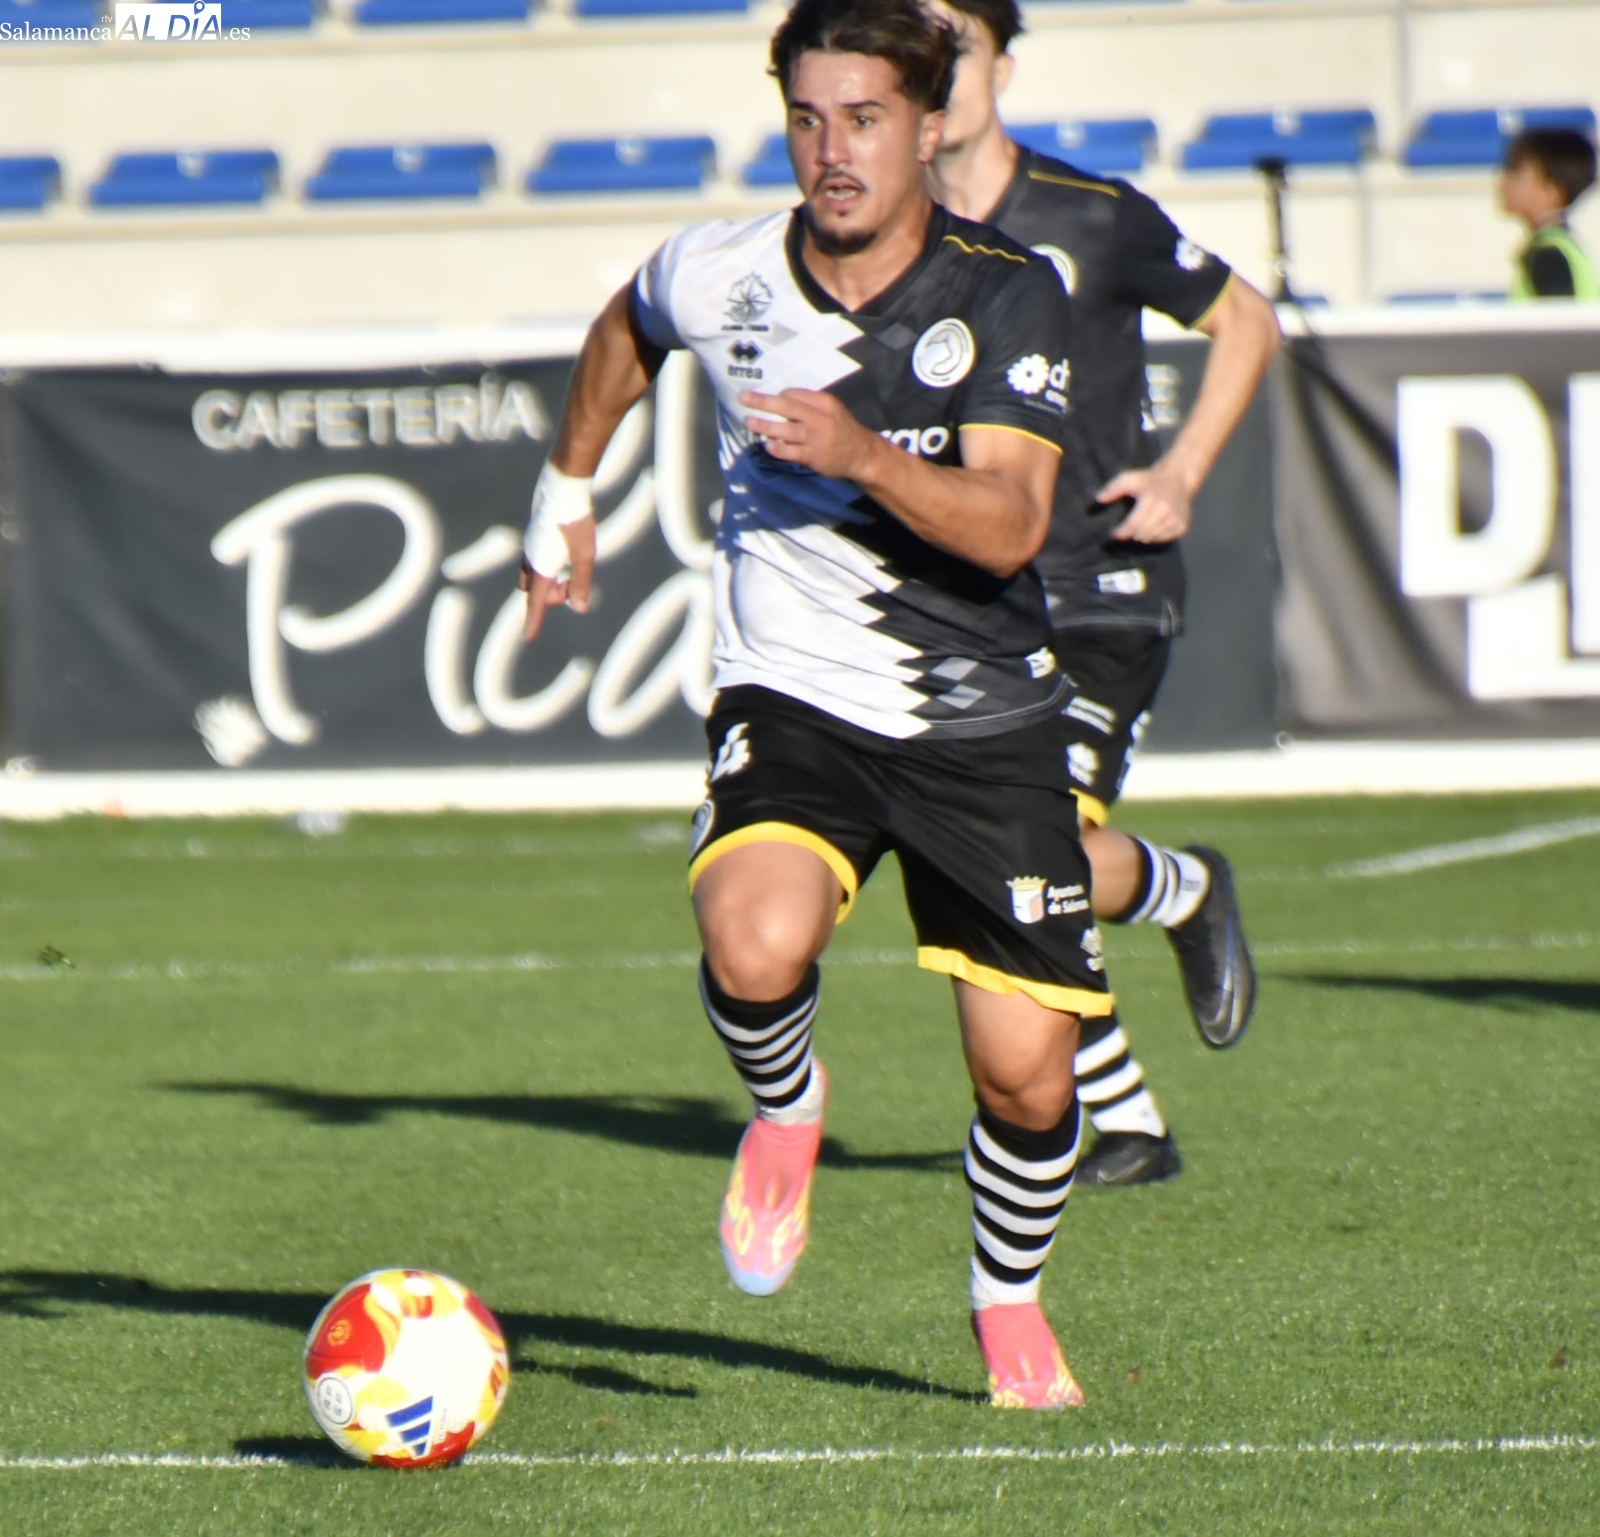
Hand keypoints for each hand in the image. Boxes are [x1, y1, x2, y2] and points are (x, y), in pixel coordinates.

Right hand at [519, 515, 595, 640]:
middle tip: (572, 584)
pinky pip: (533, 559)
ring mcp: (529, 545)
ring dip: (547, 581)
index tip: (528, 638)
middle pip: (533, 590)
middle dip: (550, 595)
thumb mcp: (585, 555)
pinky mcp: (533, 535)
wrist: (562, 486)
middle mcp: (530, 557)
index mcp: (541, 565)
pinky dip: (547, 566)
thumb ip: (581, 583)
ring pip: (531, 574)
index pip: (536, 600)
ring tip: (569, 569)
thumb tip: (579, 609)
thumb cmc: (576, 521)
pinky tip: (564, 553)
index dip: (534, 620)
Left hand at [740, 389, 875, 479]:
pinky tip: (768, 445)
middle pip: (786, 407)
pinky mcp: (812, 456)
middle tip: (742, 398)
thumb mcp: (831, 409)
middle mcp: (819, 418)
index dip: (778, 397)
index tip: (768, 402)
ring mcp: (815, 438)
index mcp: (823, 402)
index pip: (793, 395)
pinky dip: (776, 448)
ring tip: (748, 422)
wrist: (862, 455)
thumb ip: (809, 404)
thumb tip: (780, 400)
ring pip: (784, 430)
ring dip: (764, 425)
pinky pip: (789, 452)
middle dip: (762, 402)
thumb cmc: (842, 429)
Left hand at [1099, 462, 1193, 542]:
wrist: (1177, 479)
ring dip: (1142, 536)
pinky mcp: (1182, 526)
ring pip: (1152, 537)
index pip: (1134, 524)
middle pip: (1141, 533)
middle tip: (1126, 531)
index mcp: (1152, 499)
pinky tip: (1151, 528)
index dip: (1122, 532)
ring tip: (1138, 528)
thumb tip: (1098, 499)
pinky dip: (1155, 537)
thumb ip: (1113, 489)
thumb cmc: (1149, 480)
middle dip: (1131, 534)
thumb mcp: (1129, 479)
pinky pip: (1164, 539)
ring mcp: (1175, 519)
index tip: (1114, 534)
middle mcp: (1165, 510)